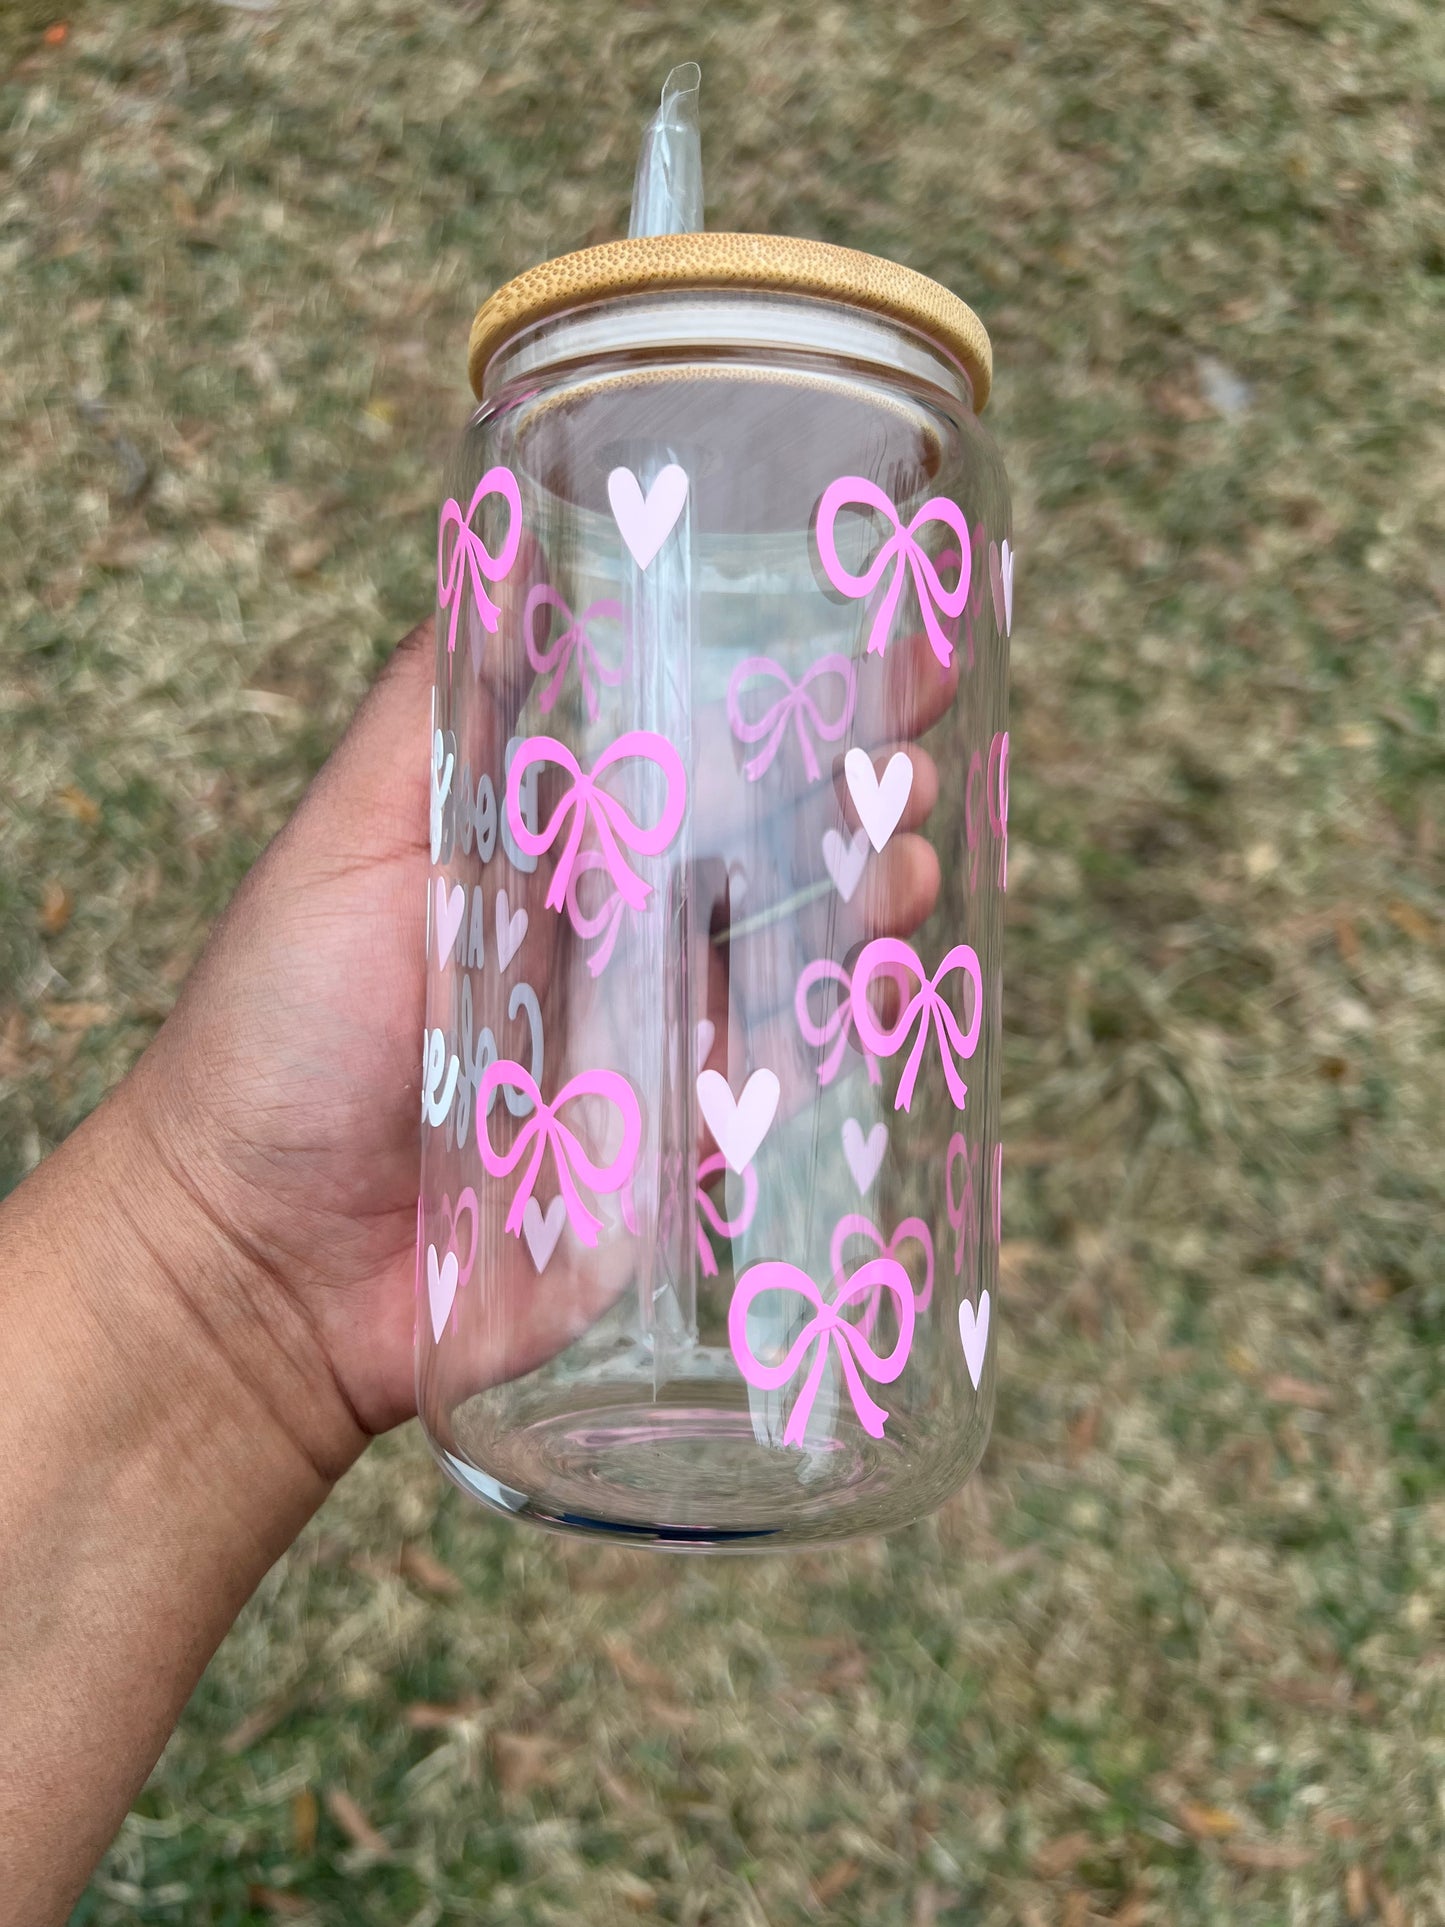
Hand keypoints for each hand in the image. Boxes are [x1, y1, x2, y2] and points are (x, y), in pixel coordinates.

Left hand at [115, 602, 953, 1457]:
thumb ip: (433, 719)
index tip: (876, 625)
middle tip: (903, 749)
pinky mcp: (691, 1152)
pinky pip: (798, 1080)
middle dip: (862, 781)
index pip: (702, 746)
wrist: (262, 1261)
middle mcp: (627, 935)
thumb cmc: (277, 1034)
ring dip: (879, 888)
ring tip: (899, 855)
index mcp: (559, 850)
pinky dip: (857, 1022)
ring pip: (810, 948)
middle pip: (781, 841)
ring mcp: (668, 1042)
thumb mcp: (346, 840)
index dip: (792, 687)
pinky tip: (881, 976)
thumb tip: (504, 560)